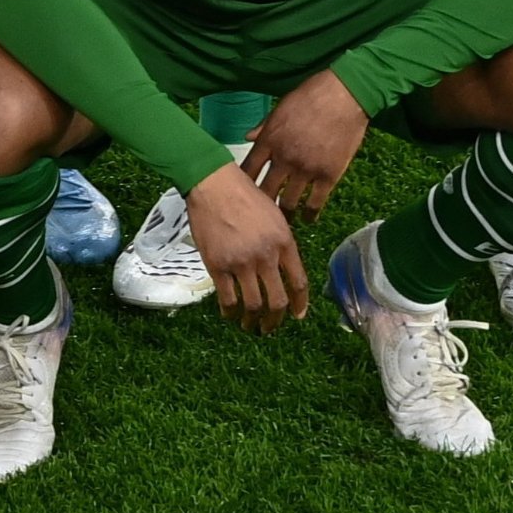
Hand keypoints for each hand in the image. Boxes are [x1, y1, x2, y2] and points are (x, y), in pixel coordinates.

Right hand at [185, 161, 309, 331]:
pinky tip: (229, 313)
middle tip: (270, 327)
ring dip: (252, 320)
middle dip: (275, 320)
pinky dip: (230, 311)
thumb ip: (281, 243)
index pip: (298, 283)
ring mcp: (241, 262)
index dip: (299, 304)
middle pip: (277, 300)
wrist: (213, 184)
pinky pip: (227, 298)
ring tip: (249, 325)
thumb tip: (282, 268)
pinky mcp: (218, 265)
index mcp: (284, 243)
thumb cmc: (244, 194)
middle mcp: (266, 256)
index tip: (297, 315)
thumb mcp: (274, 215)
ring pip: (253, 304)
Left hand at [245, 71, 370, 221]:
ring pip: (289, 201)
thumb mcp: (279, 109)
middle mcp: (283, 158)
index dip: (242, 185)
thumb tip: (246, 136)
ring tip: (283, 223)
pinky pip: (316, 202)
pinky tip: (308, 220)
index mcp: (268, 141)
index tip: (240, 195)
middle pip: (265, 190)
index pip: (248, 170)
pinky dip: (310, 214)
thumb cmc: (309, 97)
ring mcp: (306, 169)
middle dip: (261, 205)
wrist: (343, 96)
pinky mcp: (328, 175)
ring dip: (284, 214)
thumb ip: (263, 127)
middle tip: (259, 217)